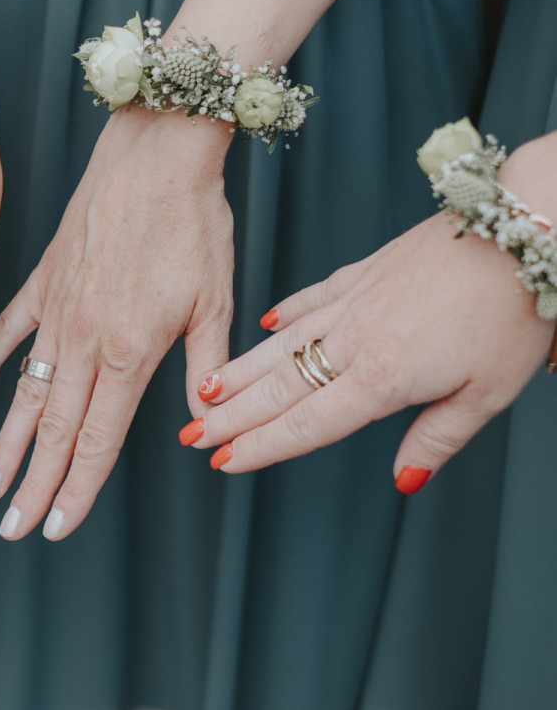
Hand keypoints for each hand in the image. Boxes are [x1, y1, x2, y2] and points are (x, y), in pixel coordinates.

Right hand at [0, 107, 234, 540]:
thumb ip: (205, 367)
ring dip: (7, 443)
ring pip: (27, 392)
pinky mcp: (42, 281)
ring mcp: (56, 310)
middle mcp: (85, 339)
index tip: (54, 528)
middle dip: (32, 485)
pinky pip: (7, 333)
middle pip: (56, 429)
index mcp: (130, 350)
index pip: (99, 438)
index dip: (77, 488)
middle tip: (10, 528)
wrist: (155, 152)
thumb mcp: (215, 300)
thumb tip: (202, 426)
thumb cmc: (194, 222)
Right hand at [185, 170, 555, 486]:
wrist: (518, 229)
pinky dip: (282, 316)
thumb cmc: (511, 311)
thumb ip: (438, 438)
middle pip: (279, 388)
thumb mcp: (488, 392)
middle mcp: (355, 340)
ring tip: (205, 391)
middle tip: (191, 435)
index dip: (261, 446)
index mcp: (383, 376)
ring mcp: (353, 302)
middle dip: (230, 416)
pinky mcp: (364, 273)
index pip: (307, 423)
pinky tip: (263, 326)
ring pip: (281, 345)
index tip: (224, 461)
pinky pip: (310, 300)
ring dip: (239, 372)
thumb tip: (404, 479)